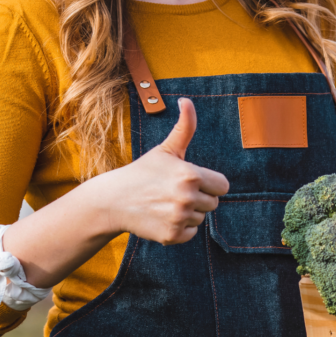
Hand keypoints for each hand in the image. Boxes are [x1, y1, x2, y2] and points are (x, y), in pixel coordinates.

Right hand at [95, 98, 229, 244]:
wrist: (113, 200)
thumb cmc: (143, 172)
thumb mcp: (166, 150)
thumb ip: (185, 128)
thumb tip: (187, 101)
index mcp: (191, 175)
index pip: (222, 186)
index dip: (208, 183)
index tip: (191, 181)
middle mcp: (187, 197)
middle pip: (213, 204)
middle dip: (198, 198)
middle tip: (173, 192)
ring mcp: (179, 217)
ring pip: (200, 218)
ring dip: (187, 213)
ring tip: (164, 204)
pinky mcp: (172, 235)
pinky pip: (191, 233)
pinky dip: (179, 228)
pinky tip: (161, 217)